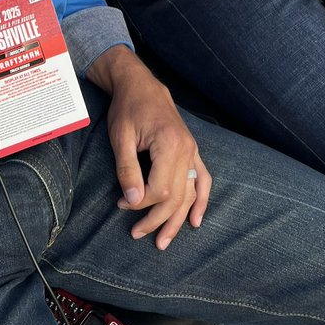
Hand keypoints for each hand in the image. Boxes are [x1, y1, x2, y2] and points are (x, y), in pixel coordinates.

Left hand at [86, 47, 211, 249]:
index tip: (120, 204)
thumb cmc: (127, 108)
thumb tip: (132, 202)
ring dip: (178, 220)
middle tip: (136, 234)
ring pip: (191, 193)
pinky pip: (204, 179)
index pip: (160, 190)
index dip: (140, 204)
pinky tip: (196, 220)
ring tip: (164, 241)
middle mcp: (186, 149)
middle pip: (177, 196)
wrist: (140, 84)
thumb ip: (127, 170)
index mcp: (169, 144)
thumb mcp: (120, 137)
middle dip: (157, 220)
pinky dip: (202, 201)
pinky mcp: (192, 150)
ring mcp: (192, 150)